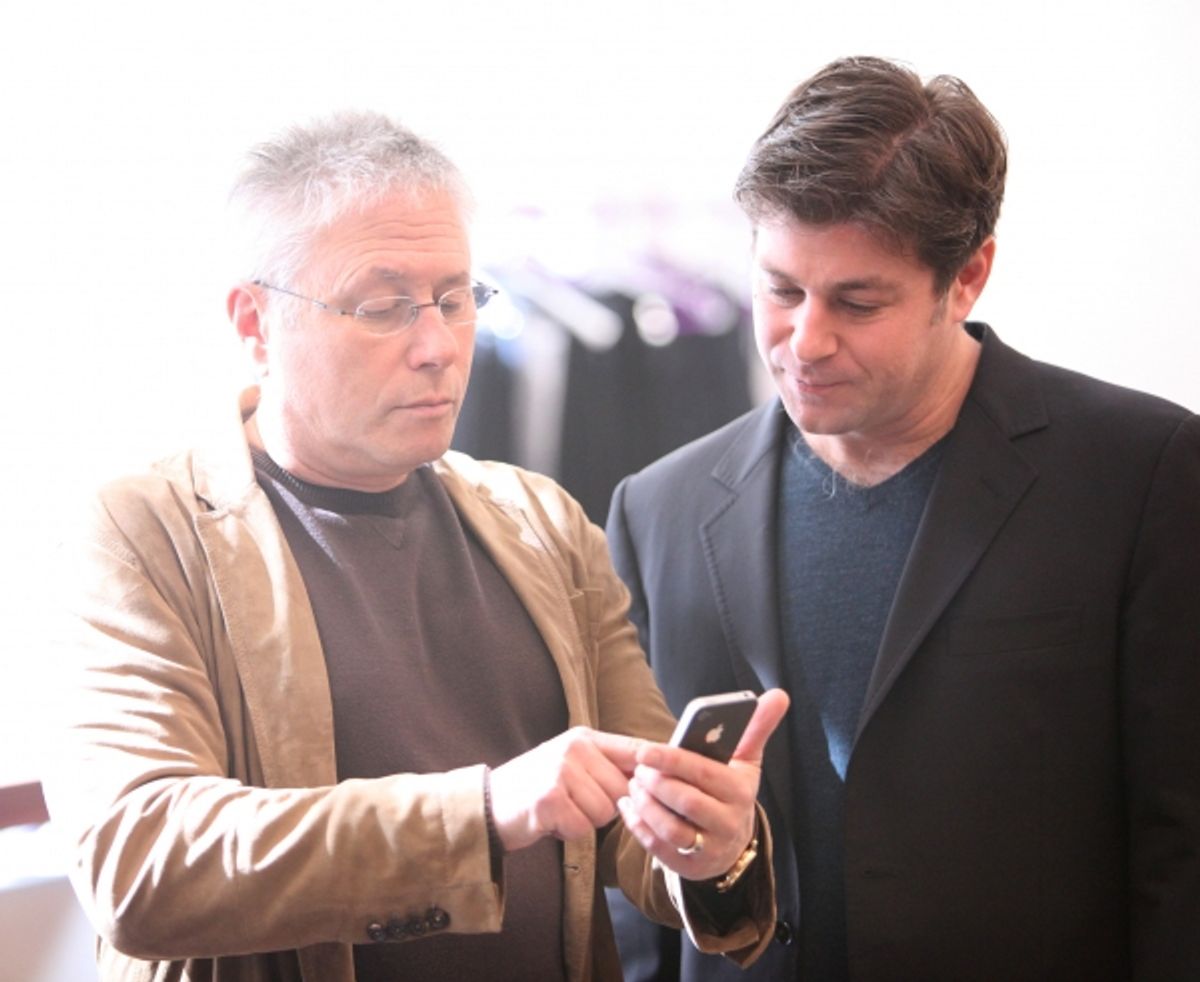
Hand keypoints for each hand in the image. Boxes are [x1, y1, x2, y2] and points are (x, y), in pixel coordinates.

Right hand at [489, 727, 644, 851]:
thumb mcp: (571, 765)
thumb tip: (654, 777)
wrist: (489, 805)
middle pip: (623, 789)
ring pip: (605, 811)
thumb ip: (607, 766)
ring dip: (586, 821)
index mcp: (584, 738)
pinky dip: (569, 833)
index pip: (636, 748)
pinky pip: (583, 827)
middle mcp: (574, 748)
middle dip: (607, 807)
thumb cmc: (537, 789)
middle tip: (576, 805)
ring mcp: (560, 771)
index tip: (672, 781)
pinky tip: (551, 822)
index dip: (658, 768)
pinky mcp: (549, 798)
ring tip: (562, 811)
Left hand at [617, 688, 789, 880]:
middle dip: (656, 783)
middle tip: (638, 769)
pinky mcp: (690, 866)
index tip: (645, 750)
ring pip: (670, 827)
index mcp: (740, 791)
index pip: (703, 773)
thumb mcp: (746, 761)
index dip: (671, 760)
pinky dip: (638, 826)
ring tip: (634, 786)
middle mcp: (728, 823)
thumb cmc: (731, 790)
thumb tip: (778, 695)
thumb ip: (757, 728)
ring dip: (645, 805)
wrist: (732, 842)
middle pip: (685, 801)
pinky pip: (658, 847)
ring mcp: (710, 848)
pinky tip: (630, 807)